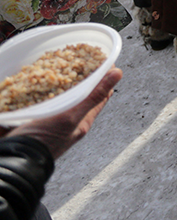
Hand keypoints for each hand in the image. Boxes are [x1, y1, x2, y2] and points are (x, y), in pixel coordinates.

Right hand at [7, 67, 121, 159]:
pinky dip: (43, 90)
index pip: (101, 95)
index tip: (106, 59)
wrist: (15, 159)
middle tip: (81, 59)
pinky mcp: (35, 120)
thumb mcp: (72, 116)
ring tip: (61, 66)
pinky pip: (43, 101)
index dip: (105, 77)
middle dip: (82, 77)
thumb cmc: (45, 141)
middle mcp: (69, 121)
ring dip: (62, 82)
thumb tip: (118, 73)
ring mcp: (51, 121)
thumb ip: (94, 96)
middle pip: (81, 94)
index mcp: (82, 121)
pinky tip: (38, 83)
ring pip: (62, 97)